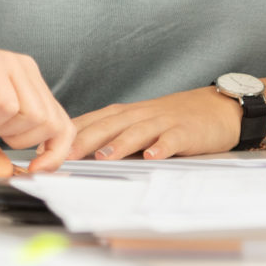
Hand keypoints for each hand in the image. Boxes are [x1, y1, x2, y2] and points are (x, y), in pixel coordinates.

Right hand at [0, 29, 73, 176]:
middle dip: (22, 142)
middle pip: (52, 124)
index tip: (33, 170)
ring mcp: (12, 65)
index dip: (55, 154)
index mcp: (28, 87)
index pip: (63, 126)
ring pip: (33, 115)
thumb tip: (5, 174)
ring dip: (4, 128)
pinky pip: (8, 104)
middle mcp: (26, 72)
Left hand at [71, 87, 241, 161]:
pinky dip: (161, 148)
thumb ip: (113, 136)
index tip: (48, 149)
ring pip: (137, 131)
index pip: (92, 121)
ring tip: (103, 158)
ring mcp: (164, 122)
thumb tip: (78, 156)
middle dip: (84, 140)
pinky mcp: (186, 132)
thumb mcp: (140, 123)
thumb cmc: (174, 119)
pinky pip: (172, 140)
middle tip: (64, 156)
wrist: (217, 107)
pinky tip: (153, 157)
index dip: (69, 134)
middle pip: (108, 125)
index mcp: (126, 114)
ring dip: (119, 144)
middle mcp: (141, 115)